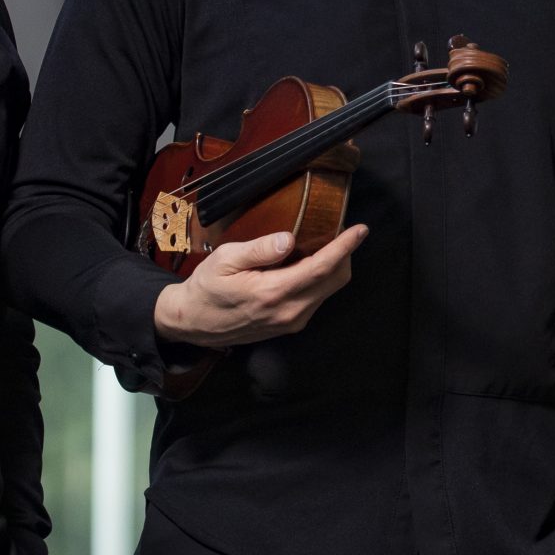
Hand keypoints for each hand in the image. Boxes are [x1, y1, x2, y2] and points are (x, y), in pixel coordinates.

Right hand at [154, 224, 366, 348]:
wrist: (194, 322)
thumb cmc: (207, 287)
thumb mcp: (225, 260)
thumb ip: (259, 249)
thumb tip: (289, 239)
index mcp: (273, 293)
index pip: (321, 267)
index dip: (345, 247)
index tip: (360, 229)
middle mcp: (289, 311)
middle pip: (335, 280)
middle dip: (344, 254)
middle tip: (341, 231)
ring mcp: (292, 321)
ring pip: (329, 290)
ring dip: (333, 267)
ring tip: (324, 244)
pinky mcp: (290, 325)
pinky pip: (317, 299)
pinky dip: (321, 279)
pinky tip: (308, 264)